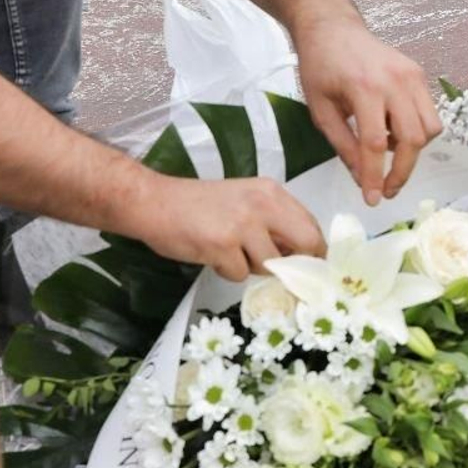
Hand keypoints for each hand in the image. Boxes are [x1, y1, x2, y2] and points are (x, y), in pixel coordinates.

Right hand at [141, 175, 324, 280]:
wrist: (155, 202)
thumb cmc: (198, 205)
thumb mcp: (244, 201)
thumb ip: (273, 222)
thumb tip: (300, 255)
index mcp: (271, 192)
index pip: (311, 226)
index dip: (313, 251)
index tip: (305, 267)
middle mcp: (263, 204)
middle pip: (307, 244)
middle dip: (297, 265)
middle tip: (281, 273)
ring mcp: (243, 225)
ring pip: (270, 265)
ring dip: (251, 267)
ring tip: (228, 250)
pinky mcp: (223, 245)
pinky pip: (240, 274)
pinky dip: (226, 271)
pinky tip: (211, 253)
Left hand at [294, 19, 441, 206]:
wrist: (332, 28)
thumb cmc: (320, 66)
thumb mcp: (320, 110)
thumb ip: (343, 145)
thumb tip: (362, 179)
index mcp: (363, 88)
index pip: (375, 143)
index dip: (375, 176)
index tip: (372, 200)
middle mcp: (394, 80)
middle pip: (412, 139)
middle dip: (401, 172)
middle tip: (387, 190)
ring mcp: (412, 75)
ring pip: (429, 129)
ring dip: (412, 151)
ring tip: (386, 150)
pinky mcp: (419, 74)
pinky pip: (430, 114)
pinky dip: (416, 131)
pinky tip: (392, 129)